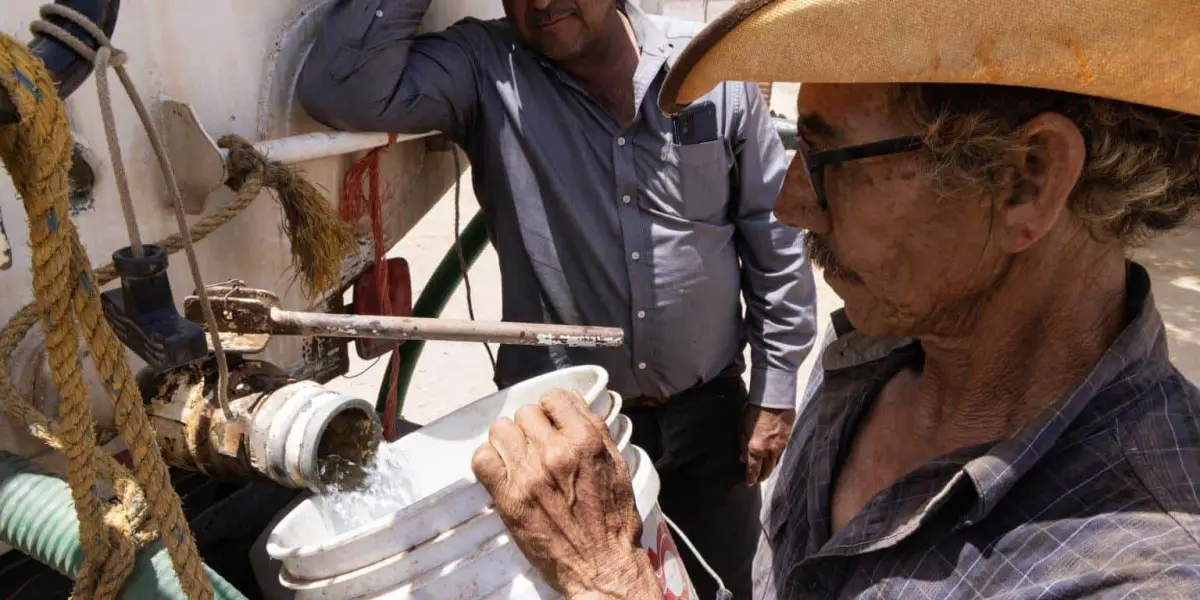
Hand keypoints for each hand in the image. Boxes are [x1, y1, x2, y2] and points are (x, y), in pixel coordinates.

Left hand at [472, 389, 662, 599]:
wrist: (601, 565)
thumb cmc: (612, 521)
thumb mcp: (617, 465)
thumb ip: (595, 431)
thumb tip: (572, 404)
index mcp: (585, 441)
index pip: (554, 397)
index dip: (553, 410)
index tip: (553, 422)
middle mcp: (555, 453)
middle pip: (526, 413)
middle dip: (533, 427)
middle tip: (540, 447)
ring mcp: (529, 474)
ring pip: (501, 429)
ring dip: (510, 440)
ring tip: (520, 457)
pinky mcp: (509, 498)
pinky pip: (483, 459)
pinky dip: (490, 460)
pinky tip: (504, 470)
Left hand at [740, 404, 795, 484]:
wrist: (774, 400)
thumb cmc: (755, 411)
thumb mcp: (742, 428)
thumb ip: (742, 445)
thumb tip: (742, 457)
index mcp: (756, 449)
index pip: (753, 469)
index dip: (751, 478)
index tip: (749, 483)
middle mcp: (769, 451)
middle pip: (767, 470)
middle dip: (762, 476)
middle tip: (758, 479)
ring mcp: (780, 446)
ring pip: (775, 463)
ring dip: (770, 468)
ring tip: (765, 471)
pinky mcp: (787, 439)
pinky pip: (781, 454)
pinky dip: (776, 459)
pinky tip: (773, 458)